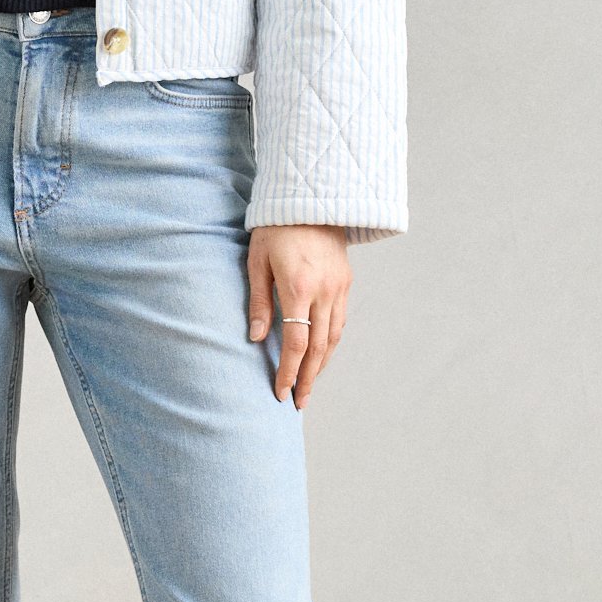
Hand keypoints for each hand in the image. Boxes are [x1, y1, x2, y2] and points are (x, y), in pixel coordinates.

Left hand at [246, 225, 349, 408]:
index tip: (280, 392)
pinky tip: (321, 356)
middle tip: (298, 403)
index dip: (288, 371)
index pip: (296, 343)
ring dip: (321, 366)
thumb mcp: (257, 261)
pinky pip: (340, 322)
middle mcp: (324, 292)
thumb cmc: (276, 228)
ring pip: (333, 338)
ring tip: (309, 386)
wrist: (312, 198)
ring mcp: (339, 288)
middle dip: (307, 379)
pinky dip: (330, 344)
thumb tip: (255, 338)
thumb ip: (258, 301)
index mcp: (299, 288)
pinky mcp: (345, 282)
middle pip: (318, 348)